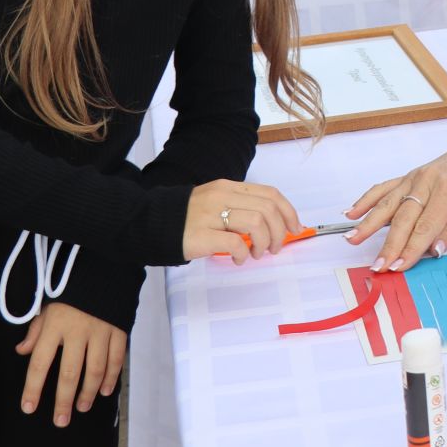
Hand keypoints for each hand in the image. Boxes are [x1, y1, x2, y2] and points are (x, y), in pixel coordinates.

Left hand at [16, 302, 127, 427]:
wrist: (105, 269)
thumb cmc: (71, 292)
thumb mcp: (47, 307)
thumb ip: (35, 331)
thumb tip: (22, 351)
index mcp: (55, 325)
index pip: (39, 363)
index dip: (33, 387)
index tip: (28, 407)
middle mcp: (77, 331)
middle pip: (69, 373)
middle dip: (64, 400)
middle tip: (60, 420)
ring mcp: (101, 331)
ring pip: (95, 369)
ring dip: (88, 392)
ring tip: (82, 407)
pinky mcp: (119, 329)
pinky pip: (117, 358)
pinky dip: (112, 377)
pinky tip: (105, 391)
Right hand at [184, 179, 301, 264]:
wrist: (151, 223)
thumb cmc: (188, 218)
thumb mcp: (216, 202)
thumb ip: (240, 207)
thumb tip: (272, 225)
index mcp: (228, 187)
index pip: (270, 193)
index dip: (288, 211)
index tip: (294, 227)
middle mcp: (222, 196)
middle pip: (267, 209)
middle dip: (279, 231)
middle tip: (274, 248)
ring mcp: (211, 214)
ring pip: (256, 222)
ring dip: (263, 243)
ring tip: (255, 254)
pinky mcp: (201, 234)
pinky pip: (234, 242)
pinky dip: (243, 253)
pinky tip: (238, 259)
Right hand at [344, 131, 446, 271]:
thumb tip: (433, 251)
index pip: (426, 226)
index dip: (411, 249)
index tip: (398, 267)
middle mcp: (427, 180)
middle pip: (403, 218)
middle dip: (389, 244)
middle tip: (377, 265)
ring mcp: (415, 176)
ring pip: (388, 203)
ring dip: (368, 223)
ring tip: (351, 239)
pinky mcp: (409, 176)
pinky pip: (384, 188)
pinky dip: (367, 200)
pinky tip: (352, 212)